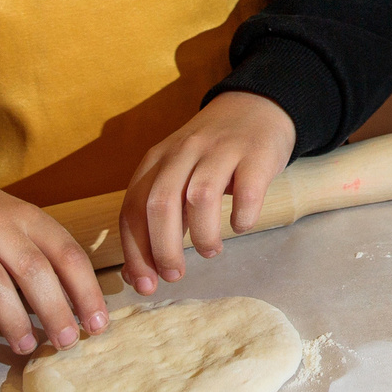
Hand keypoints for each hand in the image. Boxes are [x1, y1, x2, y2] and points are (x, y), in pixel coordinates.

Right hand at [0, 139, 106, 359]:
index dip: (86, 291)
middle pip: (32, 270)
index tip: (99, 323)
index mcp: (24, 214)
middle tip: (68, 343)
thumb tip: (74, 305)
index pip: (66, 253)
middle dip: (56, 311)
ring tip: (28, 347)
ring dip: (15, 321)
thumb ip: (38, 251)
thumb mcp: (12, 219)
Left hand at [118, 92, 296, 293]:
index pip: (133, 209)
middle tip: (174, 274)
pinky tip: (241, 225)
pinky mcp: (256, 154)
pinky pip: (247, 190)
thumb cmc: (211, 153)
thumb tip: (134, 274)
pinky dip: (242, 216)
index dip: (135, 252)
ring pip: (200, 197)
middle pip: (160, 204)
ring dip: (202, 235)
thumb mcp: (176, 174)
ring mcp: (221, 150)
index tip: (144, 284)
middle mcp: (184, 151)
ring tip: (209, 251)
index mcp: (157, 160)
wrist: (257, 106)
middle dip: (163, 249)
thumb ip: (155, 216)